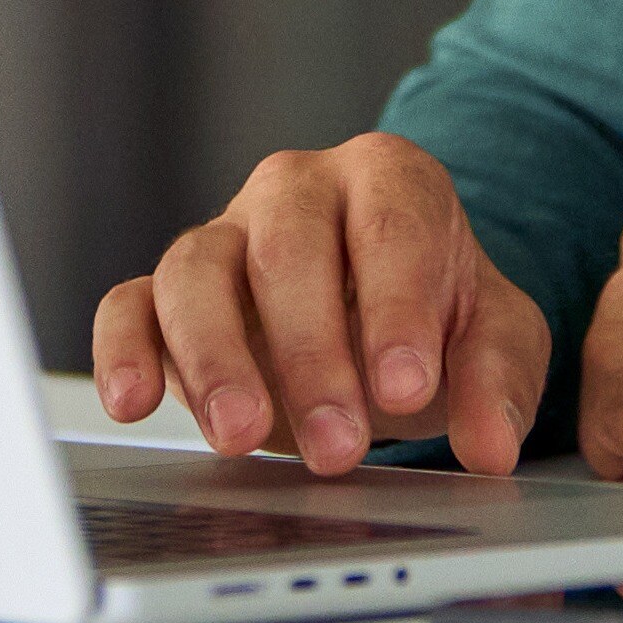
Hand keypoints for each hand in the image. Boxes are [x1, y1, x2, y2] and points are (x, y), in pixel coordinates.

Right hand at [89, 133, 550, 477]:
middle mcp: (297, 190)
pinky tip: (135, 404)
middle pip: (289, 248)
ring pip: (197, 270)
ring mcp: (225, 234)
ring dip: (218, 358)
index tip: (405, 386)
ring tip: (243, 437)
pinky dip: (125, 350)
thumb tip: (489, 443)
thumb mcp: (494, 340)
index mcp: (388, 179)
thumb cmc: (435, 320)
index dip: (398, 305)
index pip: (392, 224)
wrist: (378, 329)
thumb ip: (498, 379)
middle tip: (340, 444)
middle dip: (312, 352)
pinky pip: (129, 304)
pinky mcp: (165, 292)